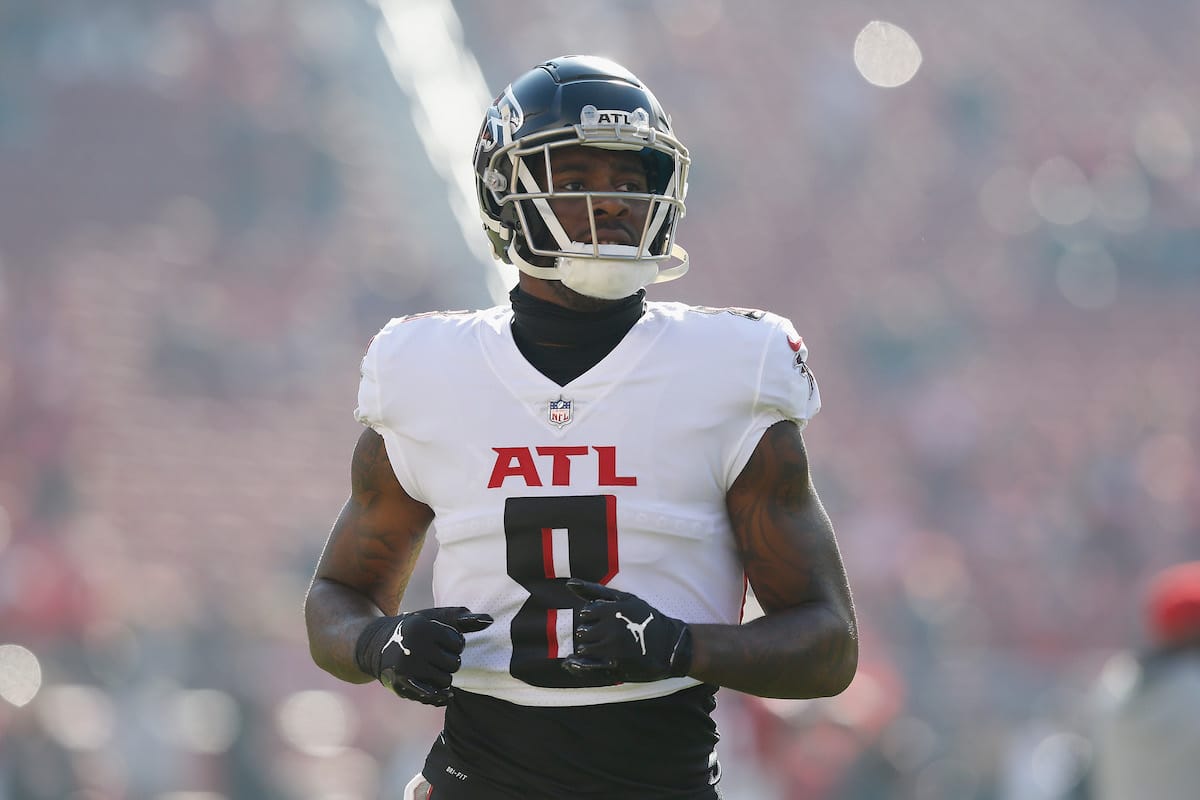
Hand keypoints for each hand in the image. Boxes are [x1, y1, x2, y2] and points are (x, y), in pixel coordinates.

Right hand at [354, 607, 492, 705]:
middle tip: (435, 656)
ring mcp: (407, 667)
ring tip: (430, 668)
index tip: (442, 641)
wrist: (376, 645)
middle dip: (449, 661)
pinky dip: (441, 696)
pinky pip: (432, 695)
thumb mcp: (434, 618)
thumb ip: (462, 619)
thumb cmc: (414, 630)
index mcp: (423, 627)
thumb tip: (490, 620)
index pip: (458, 643)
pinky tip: (445, 694)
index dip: (454, 643)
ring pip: (445, 680)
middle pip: (454, 663)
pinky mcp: (402, 684)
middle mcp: (413, 647)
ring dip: (442, 677)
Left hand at [561, 579, 692, 682]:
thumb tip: (569, 583)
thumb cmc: (645, 619)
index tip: (603, 621)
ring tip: (604, 647)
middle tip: (605, 635)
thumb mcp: (625, 599)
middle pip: (583, 632)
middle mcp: (612, 629)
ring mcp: (613, 649)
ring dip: (589, 648)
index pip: (586, 614)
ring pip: (584, 649)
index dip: (592, 618)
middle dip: (590, 634)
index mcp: (613, 610)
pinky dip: (579, 665)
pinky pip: (588, 667)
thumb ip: (595, 590)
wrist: (670, 646)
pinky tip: (575, 663)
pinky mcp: (616, 667)